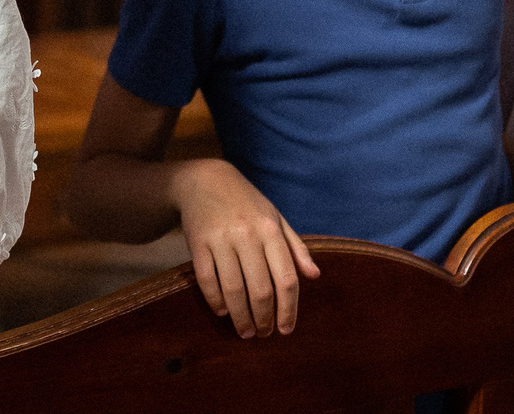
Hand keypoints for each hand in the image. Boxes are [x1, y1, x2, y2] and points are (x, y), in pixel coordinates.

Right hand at [168, 159, 320, 337]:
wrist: (203, 179)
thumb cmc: (245, 202)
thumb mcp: (275, 217)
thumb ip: (296, 247)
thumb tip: (315, 276)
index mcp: (270, 230)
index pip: (287, 279)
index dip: (289, 309)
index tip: (286, 329)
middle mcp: (247, 235)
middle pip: (260, 290)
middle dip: (264, 319)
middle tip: (263, 334)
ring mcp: (220, 239)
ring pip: (234, 290)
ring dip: (241, 317)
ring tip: (245, 331)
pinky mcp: (198, 243)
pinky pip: (207, 280)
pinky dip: (215, 301)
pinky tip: (222, 311)